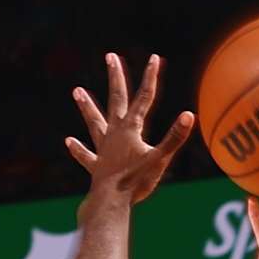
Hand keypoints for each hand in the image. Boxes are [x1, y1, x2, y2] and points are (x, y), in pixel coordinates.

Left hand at [67, 53, 191, 207]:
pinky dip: (78, 149)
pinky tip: (69, 141)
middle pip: (116, 100)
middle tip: (110, 57)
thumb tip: (189, 115)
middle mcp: (115, 133)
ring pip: (95, 122)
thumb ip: (174, 137)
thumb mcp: (159, 159)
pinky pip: (86, 156)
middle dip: (116, 78)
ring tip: (76, 91)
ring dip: (87, 107)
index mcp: (131, 129)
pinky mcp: (97, 167)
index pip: (144, 98)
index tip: (154, 58)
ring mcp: (104, 149)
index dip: (150, 77)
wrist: (111, 202)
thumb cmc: (135, 182)